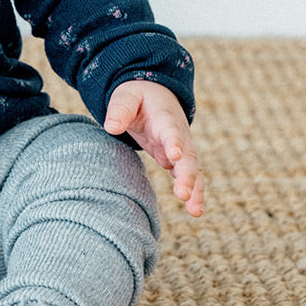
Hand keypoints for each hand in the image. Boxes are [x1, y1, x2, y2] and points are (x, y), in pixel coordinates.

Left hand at [104, 79, 203, 216]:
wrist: (155, 94)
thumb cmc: (137, 96)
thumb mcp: (126, 97)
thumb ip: (119, 110)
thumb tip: (110, 127)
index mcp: (164, 118)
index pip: (170, 131)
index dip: (174, 143)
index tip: (175, 155)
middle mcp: (178, 135)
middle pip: (187, 156)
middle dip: (186, 175)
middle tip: (183, 194)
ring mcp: (181, 148)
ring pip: (193, 170)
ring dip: (194, 189)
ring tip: (195, 211)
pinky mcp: (178, 160)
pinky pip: (189, 176)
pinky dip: (193, 192)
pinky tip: (195, 210)